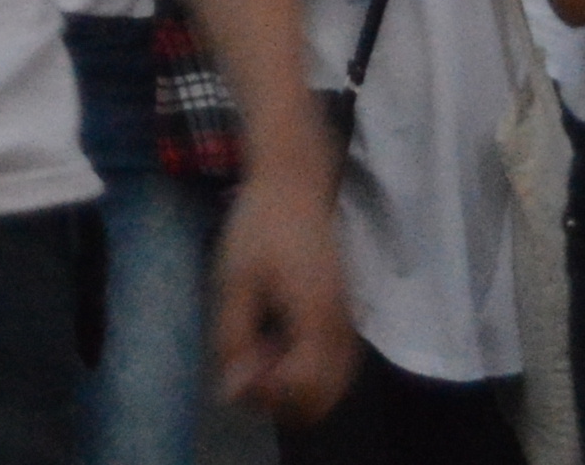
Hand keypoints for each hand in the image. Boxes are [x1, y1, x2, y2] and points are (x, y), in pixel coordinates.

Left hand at [208, 162, 353, 425]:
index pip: (304, 389)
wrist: (295, 187)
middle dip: (281, 395)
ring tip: (258, 348)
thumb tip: (235, 392)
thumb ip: (235, 339)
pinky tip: (276, 341)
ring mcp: (350, 325)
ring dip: (294, 383)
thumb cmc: (259, 228)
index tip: (236, 371)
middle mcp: (344, 330)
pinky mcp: (347, 318)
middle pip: (323, 397)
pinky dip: (307, 369)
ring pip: (332, 385)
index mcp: (318, 320)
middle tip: (246, 362)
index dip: (268, 394)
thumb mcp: (234, 282)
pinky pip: (335, 366)